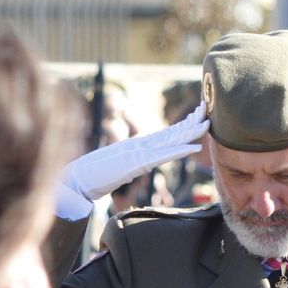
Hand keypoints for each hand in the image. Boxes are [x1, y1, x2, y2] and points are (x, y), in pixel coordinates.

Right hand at [56, 105, 209, 215]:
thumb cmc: (96, 175)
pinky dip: (179, 151)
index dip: (183, 126)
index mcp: (139, 147)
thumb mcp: (121, 168)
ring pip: (170, 140)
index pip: (166, 135)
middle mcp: (141, 146)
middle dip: (190, 121)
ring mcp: (139, 153)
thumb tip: (140, 164)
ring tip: (207, 124)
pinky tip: (193, 148)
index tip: (198, 117)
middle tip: (207, 109)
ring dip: (190, 133)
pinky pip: (162, 156)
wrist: (79, 178)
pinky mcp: (136, 163)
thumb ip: (132, 164)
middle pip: (171, 132)